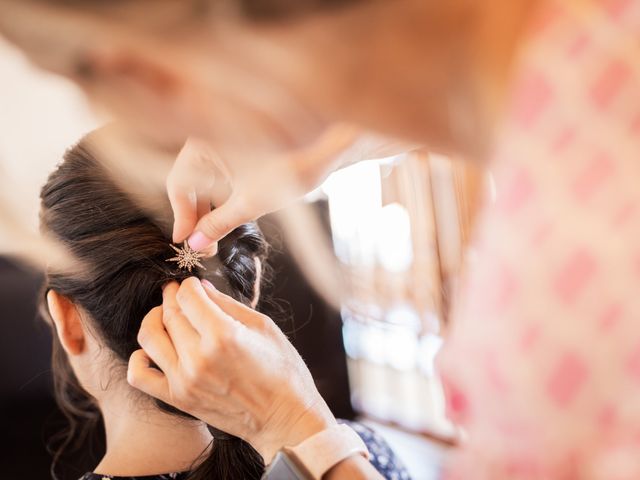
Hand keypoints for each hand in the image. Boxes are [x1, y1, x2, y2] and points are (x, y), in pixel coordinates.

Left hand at [127, 278, 336, 462]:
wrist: (283, 419)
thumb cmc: (282, 371)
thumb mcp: (263, 327)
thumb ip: (228, 304)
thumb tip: (201, 287)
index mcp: (223, 336)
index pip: (187, 296)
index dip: (190, 284)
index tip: (195, 284)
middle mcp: (199, 358)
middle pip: (170, 313)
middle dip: (173, 297)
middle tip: (179, 292)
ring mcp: (184, 380)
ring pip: (150, 336)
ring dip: (155, 318)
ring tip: (168, 315)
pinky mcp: (177, 399)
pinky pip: (139, 375)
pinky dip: (139, 356)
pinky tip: (154, 349)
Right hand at [167, 127, 412, 251]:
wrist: (332, 144)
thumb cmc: (292, 165)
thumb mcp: (251, 202)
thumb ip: (219, 223)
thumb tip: (196, 244)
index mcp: (203, 142)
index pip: (178, 184)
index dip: (182, 218)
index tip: (187, 244)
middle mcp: (208, 136)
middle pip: (189, 181)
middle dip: (196, 215)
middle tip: (205, 247)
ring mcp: (224, 139)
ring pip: (204, 179)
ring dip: (208, 207)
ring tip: (217, 237)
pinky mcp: (239, 145)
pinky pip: (219, 172)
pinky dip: (221, 194)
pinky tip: (228, 215)